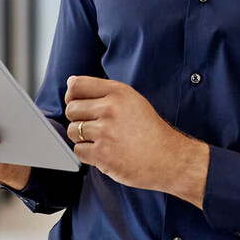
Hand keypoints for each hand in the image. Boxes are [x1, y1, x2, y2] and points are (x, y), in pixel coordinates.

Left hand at [64, 76, 208, 207]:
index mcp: (118, 92)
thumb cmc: (149, 129)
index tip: (76, 102)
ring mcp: (105, 132)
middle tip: (92, 126)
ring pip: (72, 130)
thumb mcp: (132, 100)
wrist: (168, 157)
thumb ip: (103, 91)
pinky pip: (78, 150)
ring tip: (100, 140)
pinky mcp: (102, 154)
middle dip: (77, 118)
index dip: (71, 95)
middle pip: (71, 109)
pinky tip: (103, 152)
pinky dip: (87, 154)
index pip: (78, 85)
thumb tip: (71, 82)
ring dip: (81, 137)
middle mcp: (110, 108)